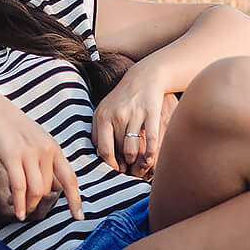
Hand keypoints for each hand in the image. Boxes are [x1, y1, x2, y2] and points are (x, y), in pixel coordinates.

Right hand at [0, 88, 82, 221]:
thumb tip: (51, 185)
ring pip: (36, 190)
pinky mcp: (11, 155)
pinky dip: (20, 203)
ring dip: (30, 205)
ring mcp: (29, 152)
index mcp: (53, 148)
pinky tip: (18, 213)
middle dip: (39, 203)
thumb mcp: (35, 140)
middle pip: (49, 189)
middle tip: (29, 209)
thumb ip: (45, 159)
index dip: (75, 199)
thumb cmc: (11, 128)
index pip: (70, 178)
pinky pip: (19, 187)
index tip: (79, 217)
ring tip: (23, 212)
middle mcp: (46, 150)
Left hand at [93, 64, 179, 178]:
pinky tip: (151, 160)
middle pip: (120, 151)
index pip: (103, 150)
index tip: (116, 171)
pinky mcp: (152, 112)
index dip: (110, 165)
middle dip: (126, 166)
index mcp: (103, 116)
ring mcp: (135, 114)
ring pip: (134, 149)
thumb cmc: (122, 100)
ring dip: (137, 163)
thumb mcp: (104, 111)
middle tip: (130, 172)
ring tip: (140, 168)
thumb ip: (98, 132)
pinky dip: (151, 155)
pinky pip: (151, 141)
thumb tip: (100, 159)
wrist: (145, 77)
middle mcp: (117, 115)